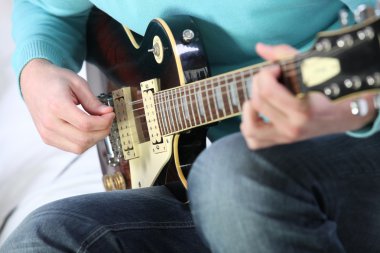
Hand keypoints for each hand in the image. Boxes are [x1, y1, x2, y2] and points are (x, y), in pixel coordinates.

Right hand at [21, 59, 114, 153]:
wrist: (33, 81)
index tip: (110, 114)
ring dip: (95, 139)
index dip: (104, 122)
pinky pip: (72, 148)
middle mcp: (50, 123)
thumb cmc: (54, 80)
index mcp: (57, 105)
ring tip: (99, 125)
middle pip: (84, 138)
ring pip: (79, 147)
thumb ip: (93, 101)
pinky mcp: (47, 139)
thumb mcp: (77, 83)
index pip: (86, 124)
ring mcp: (47, 133)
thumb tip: (107, 113)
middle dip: (103, 131)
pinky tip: (88, 130)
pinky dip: (85, 142)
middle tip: (108, 119)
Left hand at [240, 43, 376, 149]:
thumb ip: (284, 55)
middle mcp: (293, 127)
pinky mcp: (281, 141)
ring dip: (248, 110)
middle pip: (257, 103)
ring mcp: (286, 137)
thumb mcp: (313, 68)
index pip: (267, 90)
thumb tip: (259, 47)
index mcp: (303, 110)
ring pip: (250, 128)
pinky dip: (249, 128)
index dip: (266, 73)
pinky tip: (257, 114)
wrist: (346, 115)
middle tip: (270, 78)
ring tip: (259, 97)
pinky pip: (254, 142)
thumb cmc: (330, 88)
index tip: (276, 69)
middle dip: (258, 83)